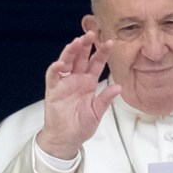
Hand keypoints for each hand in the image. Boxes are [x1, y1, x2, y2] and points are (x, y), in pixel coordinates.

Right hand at [35, 31, 121, 158]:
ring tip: (77, 42)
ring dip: (71, 52)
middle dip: (85, 45)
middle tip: (91, 33)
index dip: (102, 53)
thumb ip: (105, 99)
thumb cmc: (81, 125)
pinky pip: (53, 76)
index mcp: (88, 83)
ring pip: (67, 62)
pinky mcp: (53, 91)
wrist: (67, 139)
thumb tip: (118, 87)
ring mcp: (64, 84)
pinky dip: (55, 69)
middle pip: (81, 58)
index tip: (111, 42)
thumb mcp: (97, 112)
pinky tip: (61, 63)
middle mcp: (76, 80)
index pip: (96, 63)